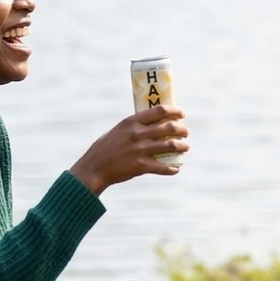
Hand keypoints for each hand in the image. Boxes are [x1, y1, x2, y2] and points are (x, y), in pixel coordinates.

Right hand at [70, 106, 187, 194]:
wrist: (93, 169)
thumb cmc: (104, 149)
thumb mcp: (117, 131)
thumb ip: (133, 127)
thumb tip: (151, 124)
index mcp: (131, 122)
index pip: (159, 111)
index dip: (174, 111)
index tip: (181, 114)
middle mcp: (137, 134)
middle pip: (169, 127)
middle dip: (182, 130)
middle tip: (186, 133)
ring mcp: (140, 150)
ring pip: (171, 145)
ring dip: (182, 146)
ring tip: (185, 147)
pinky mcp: (141, 166)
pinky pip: (163, 167)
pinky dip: (172, 168)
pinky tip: (176, 168)